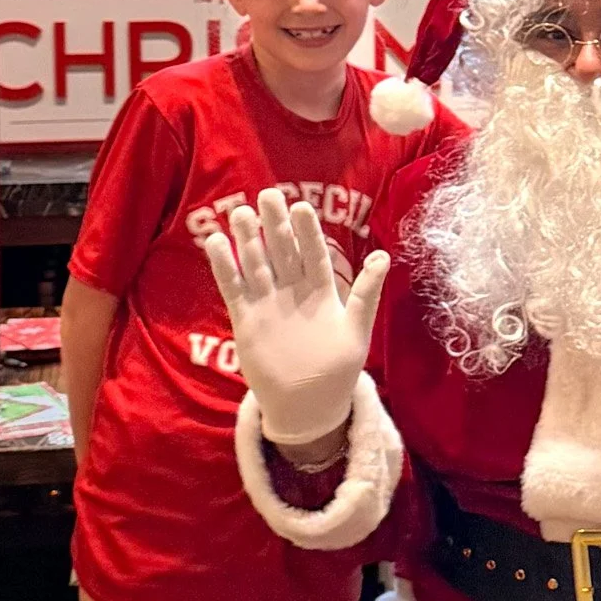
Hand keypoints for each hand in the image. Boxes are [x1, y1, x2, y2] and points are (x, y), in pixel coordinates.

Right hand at [203, 188, 387, 445]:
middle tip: (268, 195)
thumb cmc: (338, 368)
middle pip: (283, 251)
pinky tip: (215, 242)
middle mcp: (293, 291)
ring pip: (256, 264)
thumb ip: (367, 293)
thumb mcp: (357, 329)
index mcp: (322, 291)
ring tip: (241, 211)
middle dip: (276, 225)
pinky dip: (224, 266)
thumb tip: (384, 256)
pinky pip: (233, 288)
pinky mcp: (245, 319)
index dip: (308, 231)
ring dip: (248, 239)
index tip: (302, 206)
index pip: (314, 254)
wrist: (308, 404)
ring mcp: (268, 303)